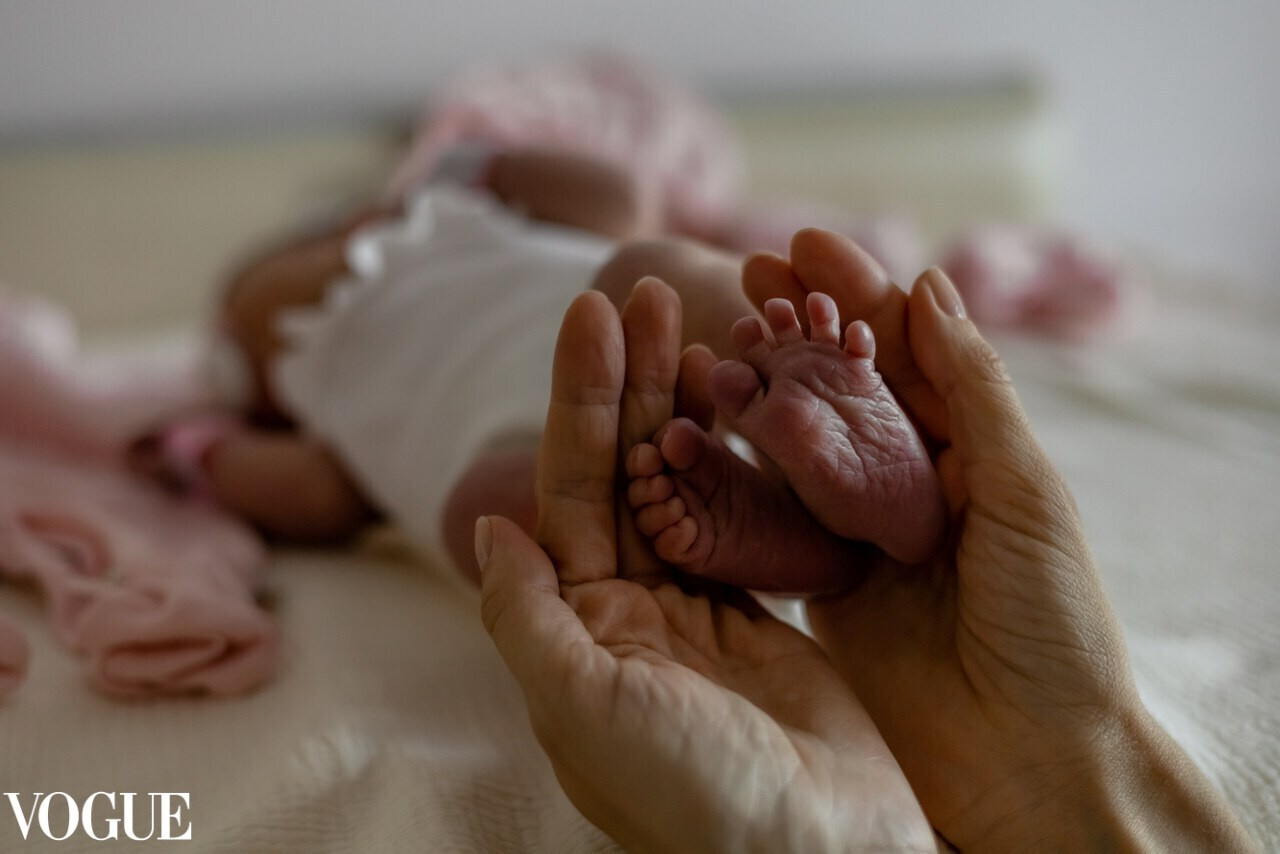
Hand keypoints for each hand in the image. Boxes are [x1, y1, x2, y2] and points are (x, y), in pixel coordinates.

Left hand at [479, 279, 935, 852]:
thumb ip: (531, 618)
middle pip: (620, 475)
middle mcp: (624, 620)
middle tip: (646, 292)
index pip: (568, 493)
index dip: (579, 401)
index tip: (592, 314)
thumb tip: (490, 529)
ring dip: (680, 408)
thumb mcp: (586, 709)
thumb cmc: (697, 800)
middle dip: (629, 383)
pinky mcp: (756, 622)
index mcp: (576, 635)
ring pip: (678, 489)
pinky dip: (735, 463)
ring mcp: (693, 617)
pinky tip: (739, 406)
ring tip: (694, 323)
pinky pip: (735, 524)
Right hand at [744, 229, 1256, 850]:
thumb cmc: (1051, 625)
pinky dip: (737, 466)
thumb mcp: (1025, 494)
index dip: (858, 295)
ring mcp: (860, 531)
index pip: (906, 352)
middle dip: (800, 325)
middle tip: (745, 274)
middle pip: (844, 384)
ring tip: (712, 332)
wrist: (1025, 757)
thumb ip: (974, 392)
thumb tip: (929, 285)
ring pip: (801, 440)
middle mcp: (911, 483)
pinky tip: (700, 422)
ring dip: (761, 384)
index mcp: (971, 452)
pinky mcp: (820, 582)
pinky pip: (772, 512)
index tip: (805, 245)